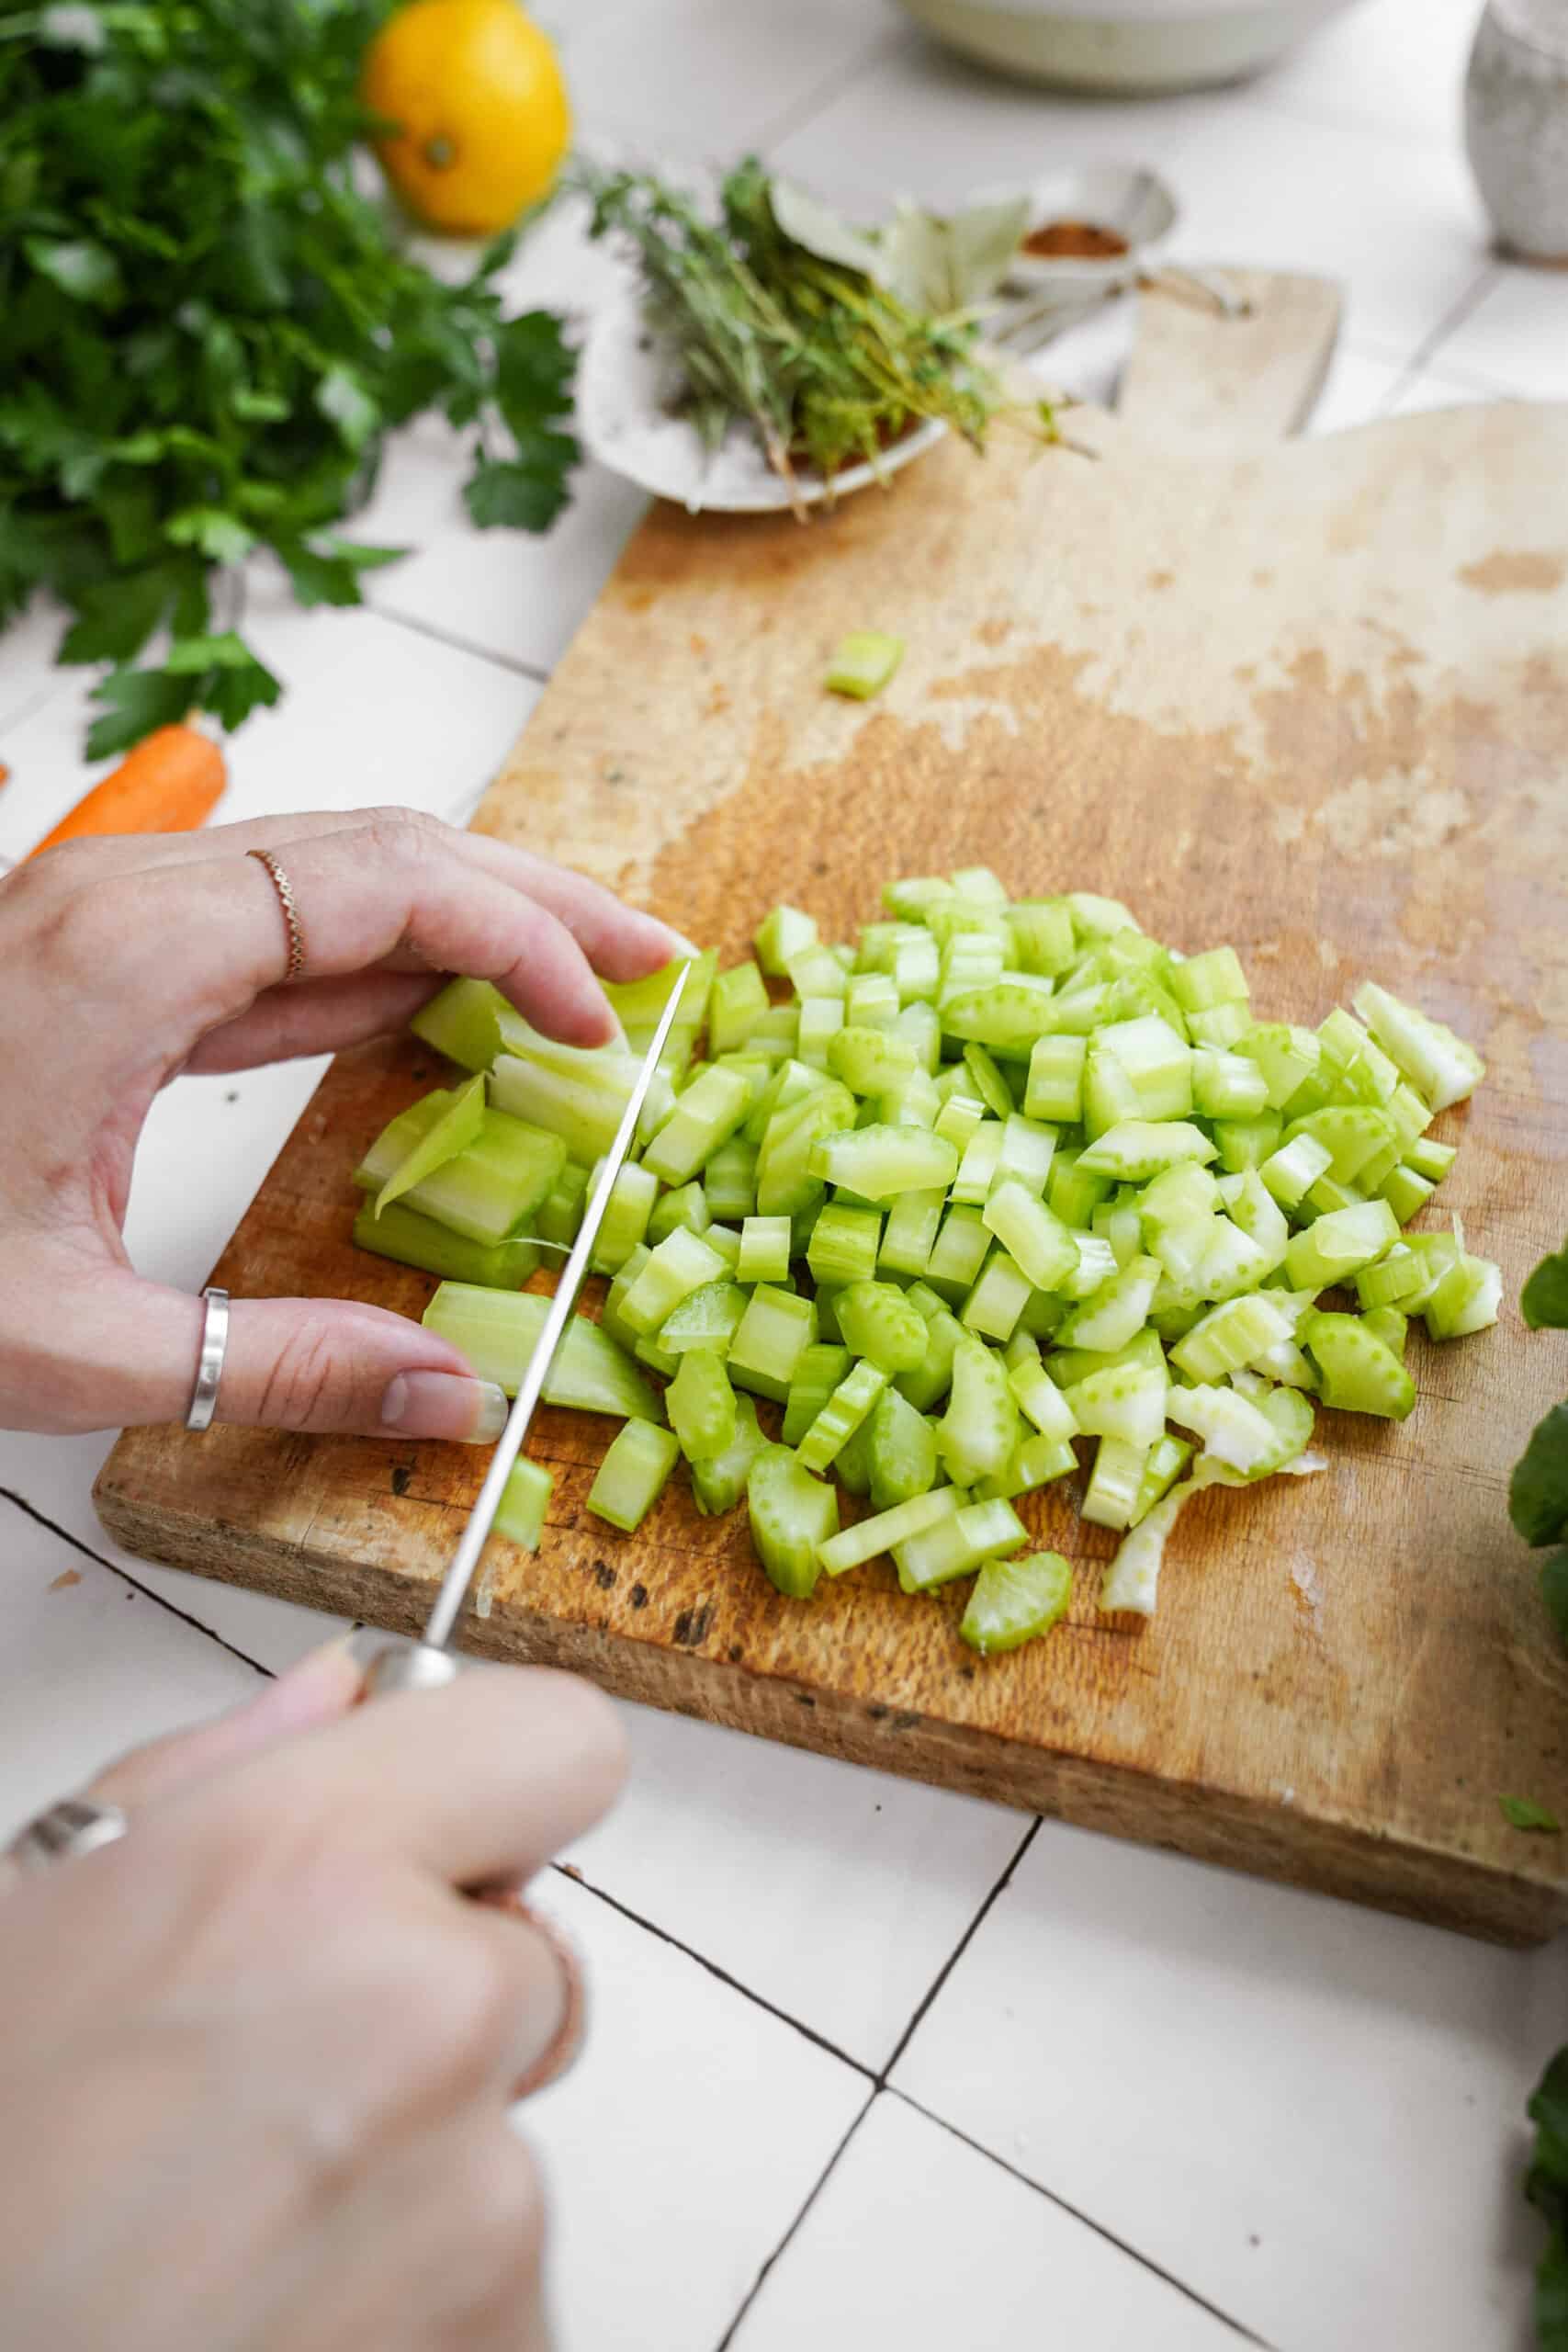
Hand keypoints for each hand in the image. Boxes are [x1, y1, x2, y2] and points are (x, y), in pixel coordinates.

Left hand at [0, 809, 684, 1437]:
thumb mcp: (68, 1344)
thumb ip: (284, 1368)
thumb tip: (458, 1399)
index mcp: (119, 957)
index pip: (380, 883)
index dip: (520, 938)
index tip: (604, 1025)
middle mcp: (117, 904)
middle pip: (374, 844)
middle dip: (530, 898)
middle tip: (652, 958)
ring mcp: (102, 923)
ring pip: (329, 871)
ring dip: (464, 918)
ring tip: (578, 979)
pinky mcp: (96, 967)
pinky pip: (271, 931)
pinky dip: (377, 961)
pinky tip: (443, 1012)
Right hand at [0, 1637, 625, 2351]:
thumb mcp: (16, 1925)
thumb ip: (204, 1781)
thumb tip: (331, 1695)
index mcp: (295, 1865)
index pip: (555, 1741)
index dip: (494, 1795)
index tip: (439, 1848)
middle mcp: (419, 2006)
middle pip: (527, 1958)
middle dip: (426, 2012)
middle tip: (255, 2098)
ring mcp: (478, 2190)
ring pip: (502, 2131)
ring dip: (406, 2172)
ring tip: (226, 2233)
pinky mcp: (503, 2333)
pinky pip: (503, 2280)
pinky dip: (416, 2302)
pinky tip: (273, 2318)